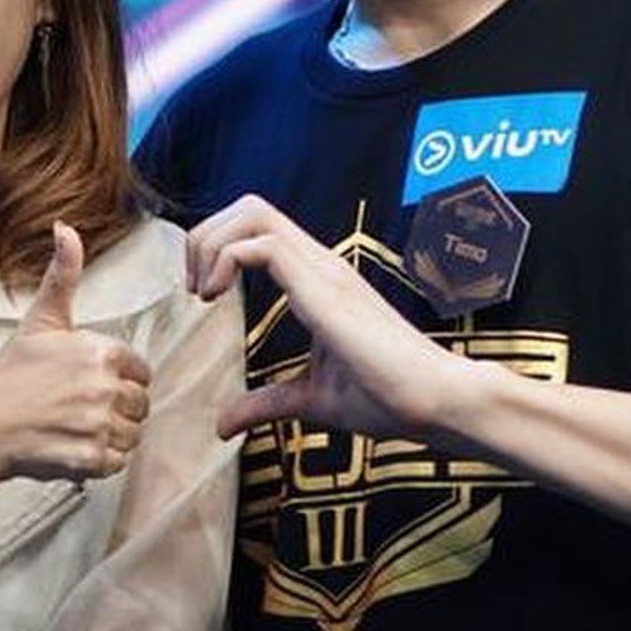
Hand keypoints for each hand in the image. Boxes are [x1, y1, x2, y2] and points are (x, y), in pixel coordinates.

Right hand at [0, 223, 151, 485]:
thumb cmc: (10, 377)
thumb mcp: (40, 322)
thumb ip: (63, 275)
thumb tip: (65, 227)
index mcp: (101, 351)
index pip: (140, 372)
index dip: (116, 380)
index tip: (85, 385)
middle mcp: (105, 387)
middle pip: (140, 405)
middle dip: (114, 409)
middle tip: (76, 409)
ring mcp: (98, 424)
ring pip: (132, 435)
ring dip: (108, 436)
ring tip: (73, 428)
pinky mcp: (92, 458)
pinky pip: (119, 462)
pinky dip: (99, 461)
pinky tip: (71, 446)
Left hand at [188, 194, 472, 442]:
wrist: (433, 403)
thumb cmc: (386, 398)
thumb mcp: (310, 400)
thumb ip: (267, 403)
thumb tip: (224, 425)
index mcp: (318, 279)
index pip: (259, 227)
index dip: (217, 248)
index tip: (203, 296)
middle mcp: (321, 264)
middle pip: (250, 205)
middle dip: (207, 236)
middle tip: (197, 289)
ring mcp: (325, 272)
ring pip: (253, 212)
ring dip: (213, 243)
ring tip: (205, 292)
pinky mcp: (325, 291)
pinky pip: (262, 247)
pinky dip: (226, 262)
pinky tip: (218, 300)